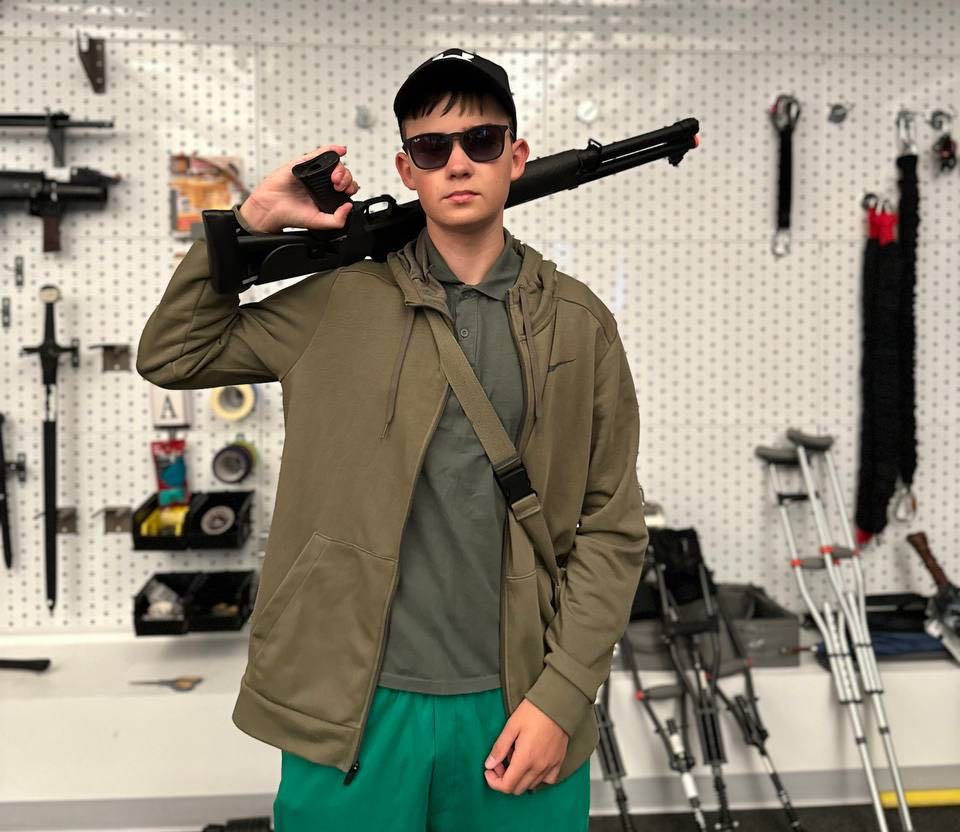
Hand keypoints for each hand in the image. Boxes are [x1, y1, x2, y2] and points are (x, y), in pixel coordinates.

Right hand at [240, 144, 360, 232]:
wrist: (271, 208)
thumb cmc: (290, 214)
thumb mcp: (318, 222)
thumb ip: (336, 220)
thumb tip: (349, 207)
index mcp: (326, 195)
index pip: (345, 187)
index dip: (349, 188)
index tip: (344, 193)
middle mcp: (320, 182)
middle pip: (342, 174)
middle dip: (346, 179)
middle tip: (338, 186)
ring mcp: (312, 172)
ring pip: (333, 164)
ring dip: (340, 168)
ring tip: (335, 178)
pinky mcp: (303, 163)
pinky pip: (319, 153)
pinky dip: (331, 150)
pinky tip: (340, 150)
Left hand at [483, 698, 568, 794]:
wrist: (558, 703)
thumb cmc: (534, 711)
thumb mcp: (511, 726)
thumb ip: (500, 748)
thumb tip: (489, 764)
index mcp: (525, 758)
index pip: (507, 785)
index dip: (494, 782)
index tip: (489, 770)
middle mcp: (538, 767)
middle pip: (517, 788)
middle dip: (504, 779)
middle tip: (500, 762)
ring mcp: (550, 766)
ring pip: (531, 785)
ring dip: (519, 778)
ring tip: (515, 758)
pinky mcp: (559, 762)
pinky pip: (547, 780)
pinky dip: (537, 778)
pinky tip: (532, 765)